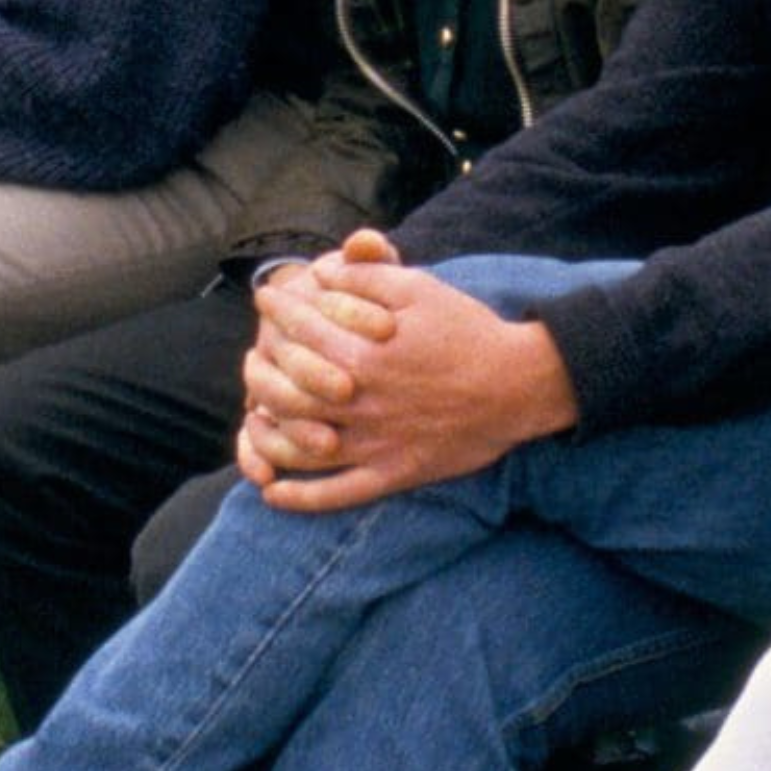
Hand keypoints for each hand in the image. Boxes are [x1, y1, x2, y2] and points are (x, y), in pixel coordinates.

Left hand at [240, 233, 575, 510]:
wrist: (519, 384)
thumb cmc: (468, 331)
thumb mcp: (419, 288)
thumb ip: (367, 277)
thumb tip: (323, 273)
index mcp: (363, 355)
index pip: (299, 332)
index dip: (277, 309)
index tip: (265, 298)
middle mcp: (359, 404)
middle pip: (285, 392)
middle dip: (259, 370)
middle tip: (251, 356)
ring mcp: (373, 444)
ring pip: (299, 447)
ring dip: (265, 435)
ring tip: (253, 418)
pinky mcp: (392, 474)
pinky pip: (337, 494)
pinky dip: (301, 498)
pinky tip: (274, 493)